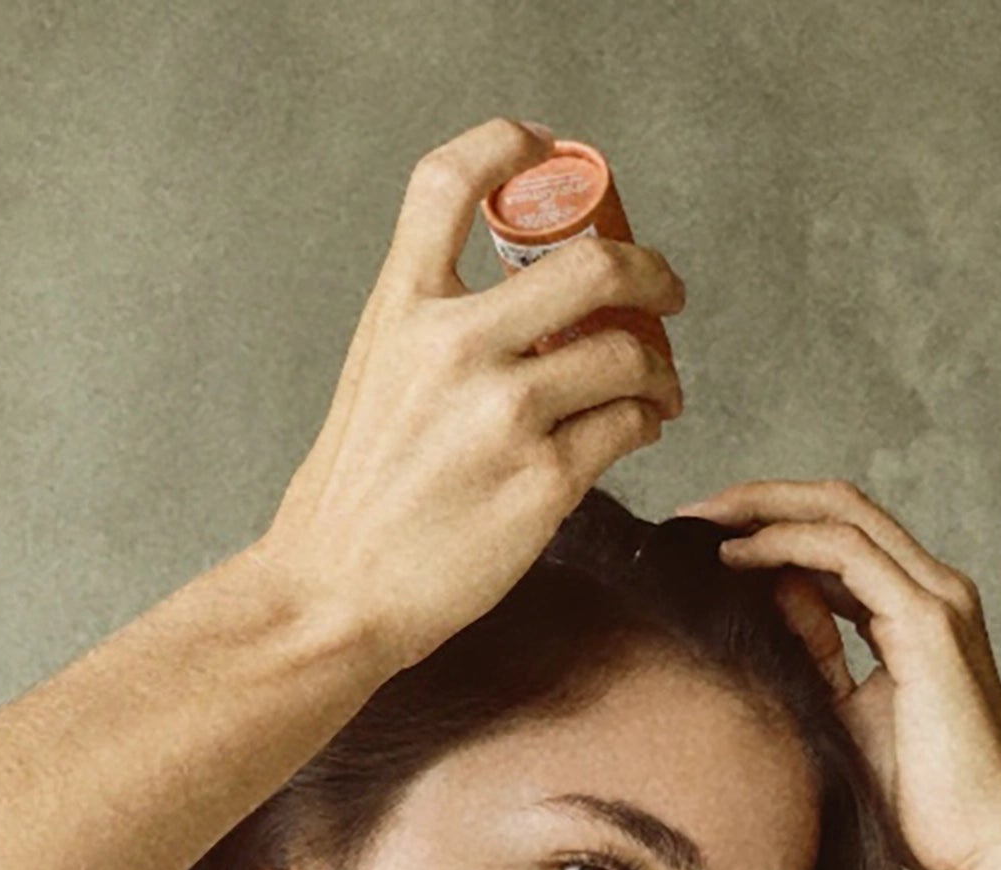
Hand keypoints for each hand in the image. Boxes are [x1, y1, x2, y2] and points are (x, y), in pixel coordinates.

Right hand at [254, 117, 688, 674]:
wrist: (335, 593)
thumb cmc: (354, 501)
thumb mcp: (372, 378)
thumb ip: (434, 329)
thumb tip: (522, 310)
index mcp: (402, 310)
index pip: (451, 181)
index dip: (510, 145)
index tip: (552, 153)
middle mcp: (454, 347)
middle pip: (591, 262)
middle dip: (649, 270)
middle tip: (664, 290)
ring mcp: (504, 414)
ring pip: (627, 353)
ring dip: (660, 366)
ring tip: (659, 386)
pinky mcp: (544, 481)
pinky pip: (627, 426)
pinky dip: (645, 422)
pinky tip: (637, 429)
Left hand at [669, 479, 1000, 869]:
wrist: (985, 849)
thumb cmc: (920, 803)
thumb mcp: (844, 715)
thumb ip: (815, 656)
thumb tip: (767, 605)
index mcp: (917, 612)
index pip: (840, 538)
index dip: (771, 525)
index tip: (704, 541)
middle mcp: (934, 592)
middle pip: (840, 506)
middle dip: (760, 500)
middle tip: (690, 514)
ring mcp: (938, 601)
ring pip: (843, 514)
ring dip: (765, 509)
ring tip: (701, 523)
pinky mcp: (929, 623)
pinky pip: (847, 554)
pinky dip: (787, 544)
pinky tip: (737, 557)